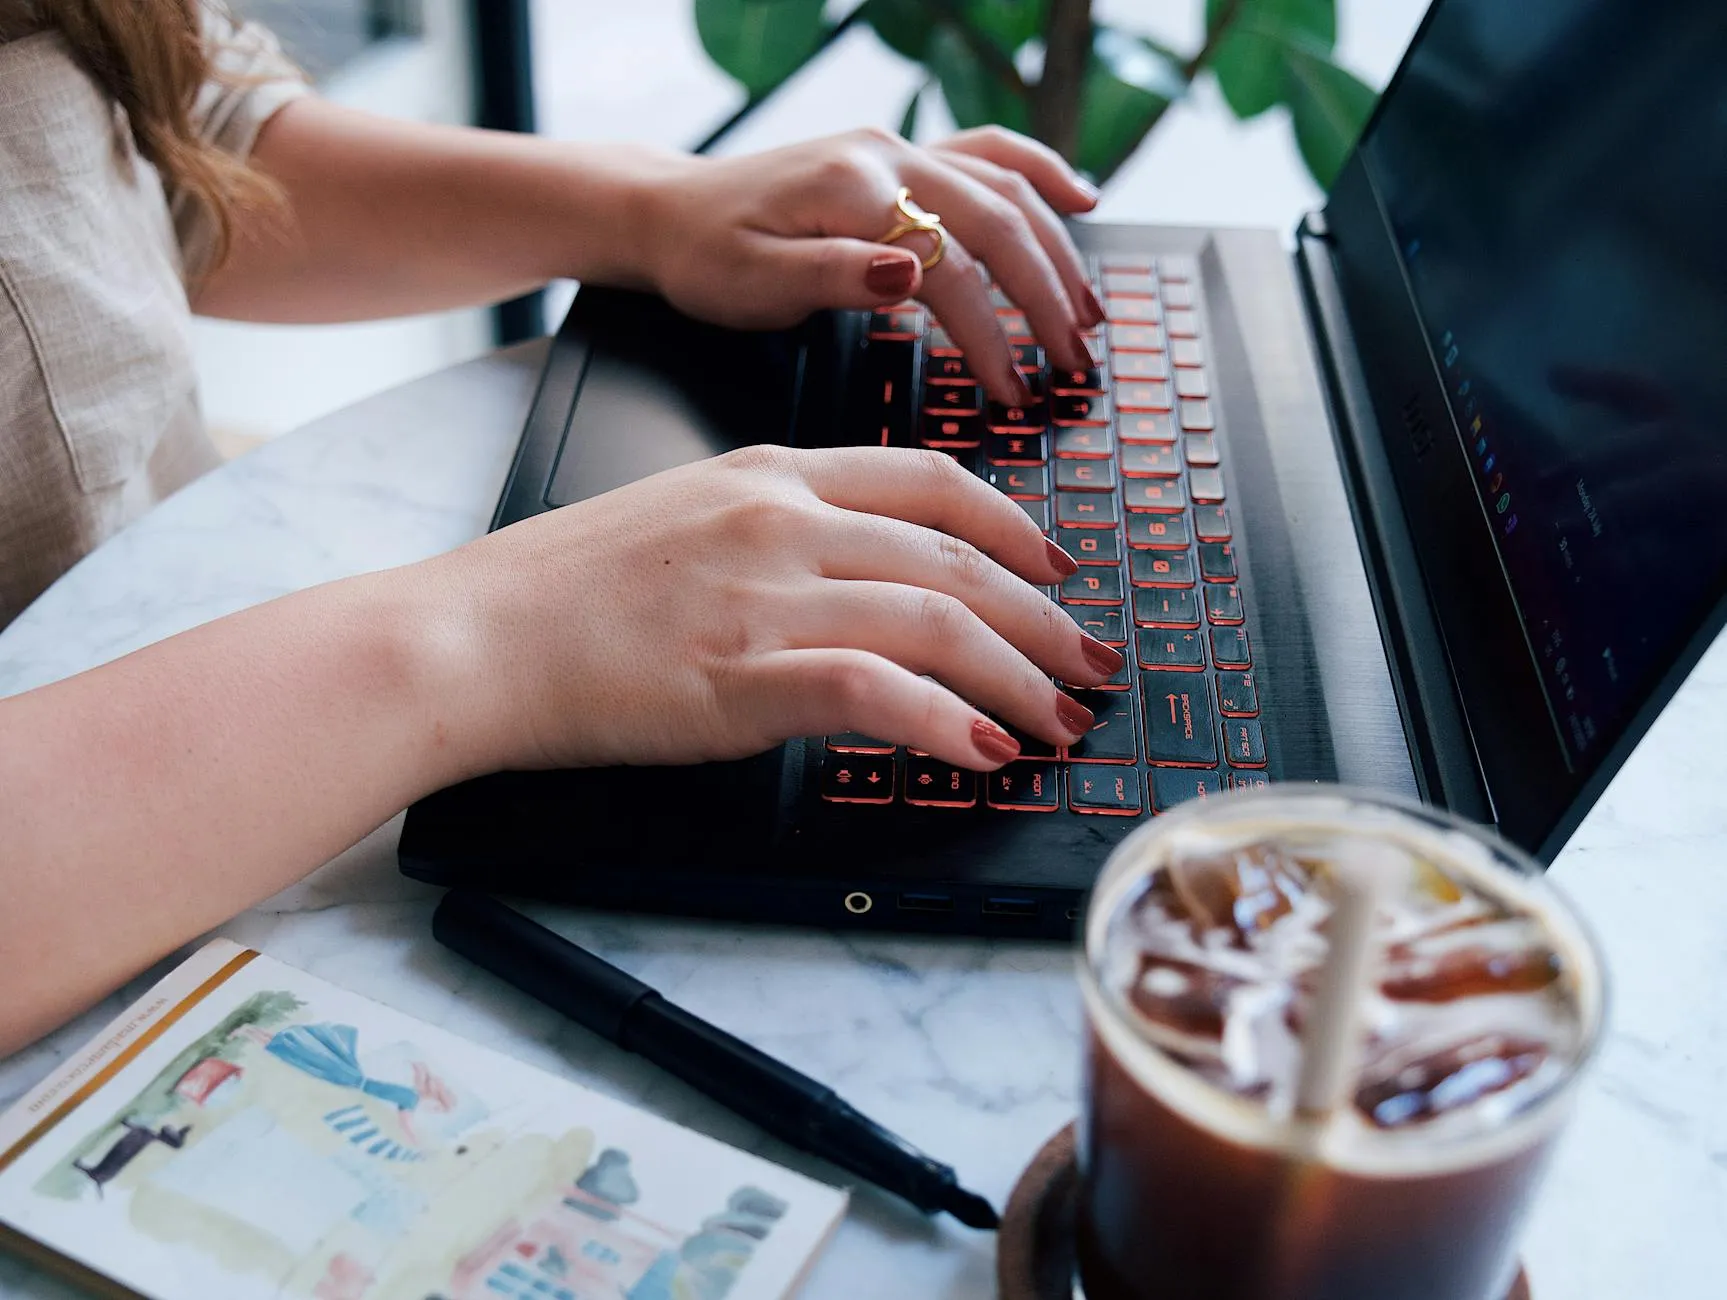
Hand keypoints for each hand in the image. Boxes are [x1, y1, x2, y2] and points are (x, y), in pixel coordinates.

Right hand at [433, 445, 1122, 772]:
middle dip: (1042, 617)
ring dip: (1017, 677)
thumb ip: (773, 531)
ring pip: (938, 621)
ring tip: (1057, 720)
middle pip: (957, 558)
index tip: (1053, 567)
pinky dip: (944, 722)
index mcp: (771, 475)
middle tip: (1088, 664)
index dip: (1013, 529)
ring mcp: (767, 595)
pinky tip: (982, 751)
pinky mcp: (744, 676)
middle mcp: (784, 522)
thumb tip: (850, 578)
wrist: (473, 632)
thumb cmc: (561, 588)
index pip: (931, 482)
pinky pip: (879, 691)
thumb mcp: (680, 517)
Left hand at [636, 127, 1103, 404]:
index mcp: (851, 190)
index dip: (990, 334)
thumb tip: (912, 274)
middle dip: (1046, 297)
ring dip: (1057, 251)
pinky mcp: (900, 157)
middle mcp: (886, 156)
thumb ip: (835, 276)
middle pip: (997, 223)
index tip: (1013, 390)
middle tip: (1076, 363)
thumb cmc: (706, 257)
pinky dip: (1041, 173)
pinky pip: (989, 153)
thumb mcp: (755, 283)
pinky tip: (1083, 198)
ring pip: (1006, 190)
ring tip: (1089, 315)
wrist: (669, 212)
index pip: (948, 268)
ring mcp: (899, 150)